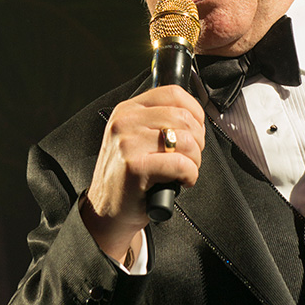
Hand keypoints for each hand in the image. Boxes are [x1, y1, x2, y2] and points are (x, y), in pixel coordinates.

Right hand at [81, 85, 204, 261]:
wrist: (106, 211)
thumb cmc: (129, 176)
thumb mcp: (137, 138)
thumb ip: (159, 121)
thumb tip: (195, 116)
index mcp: (128, 110)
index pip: (173, 93)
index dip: (195, 111)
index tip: (196, 130)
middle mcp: (125, 122)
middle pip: (184, 117)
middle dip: (198, 140)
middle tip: (190, 156)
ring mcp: (128, 143)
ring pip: (186, 140)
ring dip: (195, 160)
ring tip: (184, 170)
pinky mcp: (135, 167)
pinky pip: (180, 164)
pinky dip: (190, 175)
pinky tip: (182, 181)